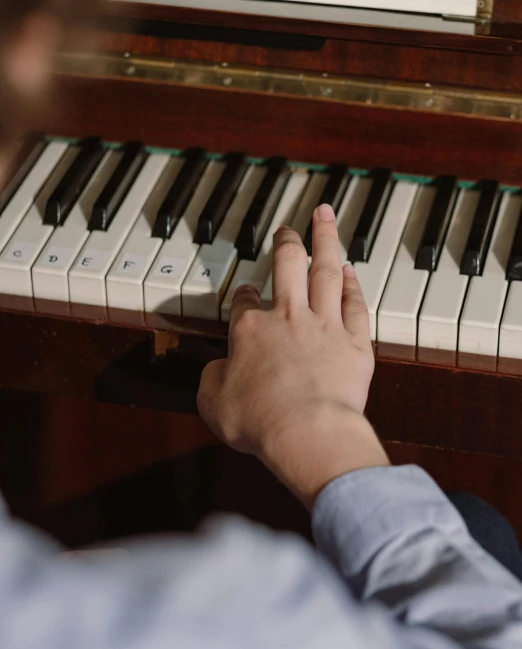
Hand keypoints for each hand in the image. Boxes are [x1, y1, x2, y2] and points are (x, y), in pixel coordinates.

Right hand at [197, 203, 388, 507]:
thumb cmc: (260, 421)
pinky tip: (351, 270)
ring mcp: (324, 325)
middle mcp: (288, 317)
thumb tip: (217, 370)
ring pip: (325, 270)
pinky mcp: (355, 342)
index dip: (244, 294)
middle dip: (285, 241)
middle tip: (286, 227)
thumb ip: (212, 379)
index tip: (247, 292)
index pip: (244, 300)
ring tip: (325, 215)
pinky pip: (355, 303)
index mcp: (250, 330)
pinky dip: (353, 284)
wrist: (308, 432)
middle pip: (287, 265)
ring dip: (325, 239)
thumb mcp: (213, 402)